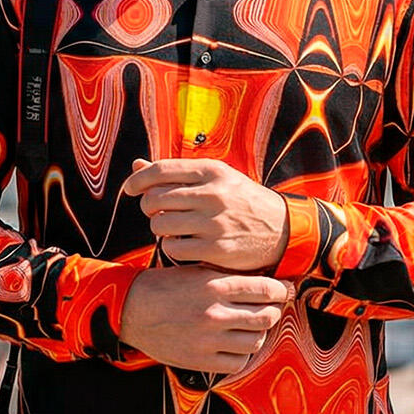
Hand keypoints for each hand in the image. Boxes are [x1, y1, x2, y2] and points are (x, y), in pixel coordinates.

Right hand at [119, 266, 292, 373]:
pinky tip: (237, 345)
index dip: (281, 290)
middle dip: (274, 312)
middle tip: (271, 309)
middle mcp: (215, 313)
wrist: (131, 310)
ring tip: (252, 327)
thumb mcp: (195, 271)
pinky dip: (243, 354)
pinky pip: (238, 362)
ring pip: (255, 341)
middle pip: (266, 317)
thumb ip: (227, 277)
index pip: (265, 289)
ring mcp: (209, 339)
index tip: (284, 291)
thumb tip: (263, 283)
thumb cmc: (164, 287)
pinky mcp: (201, 360)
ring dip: (259, 334)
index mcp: (215, 285)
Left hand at [124, 158, 289, 271]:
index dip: (138, 180)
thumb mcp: (216, 178)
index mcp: (212, 171)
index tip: (130, 188)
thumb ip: (176, 173)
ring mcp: (215, 223)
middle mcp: (213, 194)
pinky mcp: (217, 249)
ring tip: (171, 228)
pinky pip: (173, 249)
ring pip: (160, 225)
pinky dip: (171, 248)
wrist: (283, 230)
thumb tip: (136, 165)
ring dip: (159, 228)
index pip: (160, 170)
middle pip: (155, 199)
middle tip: (156, 212)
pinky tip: (181, 244)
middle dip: (148, 207)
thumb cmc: (242, 200)